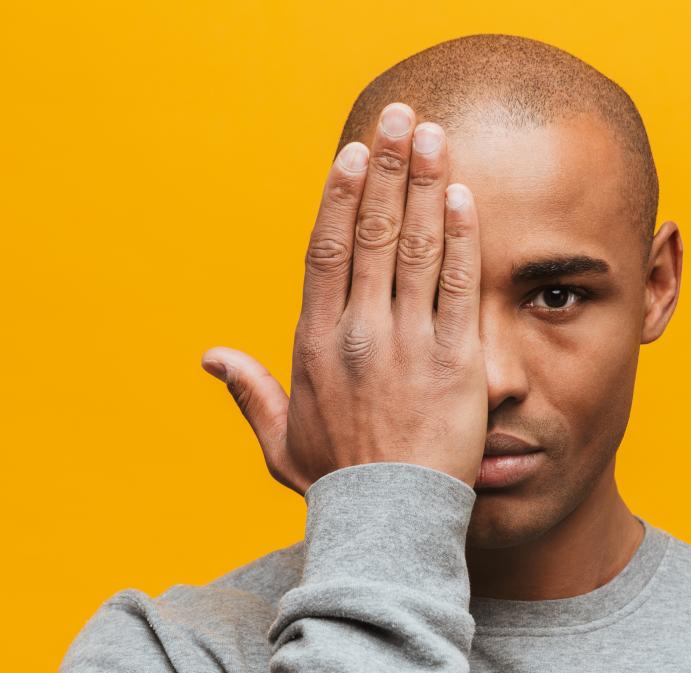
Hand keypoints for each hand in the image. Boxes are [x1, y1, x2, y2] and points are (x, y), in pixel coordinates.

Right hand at [201, 102, 486, 494]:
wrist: (391, 523)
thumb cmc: (339, 484)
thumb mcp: (281, 442)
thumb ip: (251, 394)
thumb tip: (212, 357)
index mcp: (315, 344)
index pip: (326, 253)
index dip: (341, 198)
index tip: (353, 155)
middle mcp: (358, 333)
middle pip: (372, 234)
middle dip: (388, 169)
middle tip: (402, 118)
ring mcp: (408, 344)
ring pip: (415, 249)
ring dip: (426, 187)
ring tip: (434, 138)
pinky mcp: (455, 362)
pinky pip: (458, 288)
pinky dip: (462, 240)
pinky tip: (465, 198)